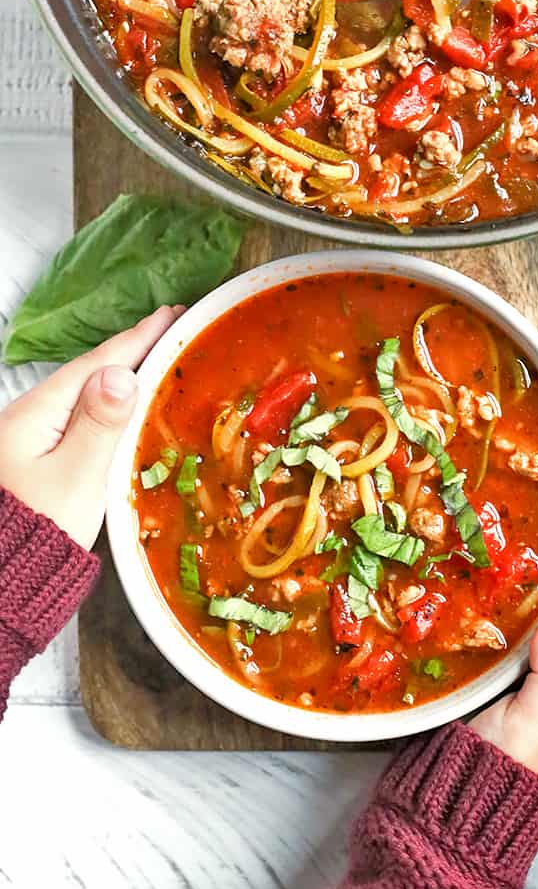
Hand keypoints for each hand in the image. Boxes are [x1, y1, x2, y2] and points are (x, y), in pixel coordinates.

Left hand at [0, 306, 182, 550]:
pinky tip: (124, 403)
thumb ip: (100, 425)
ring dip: (122, 373)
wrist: (5, 575)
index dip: (137, 339)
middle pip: (90, 373)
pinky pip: (82, 416)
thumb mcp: (77, 477)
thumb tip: (123, 375)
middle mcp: (32, 417)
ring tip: (154, 356)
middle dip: (131, 349)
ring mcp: (32, 437)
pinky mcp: (39, 457)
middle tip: (170, 327)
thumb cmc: (42, 529)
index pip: (98, 364)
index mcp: (40, 413)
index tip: (170, 314)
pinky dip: (110, 403)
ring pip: (86, 394)